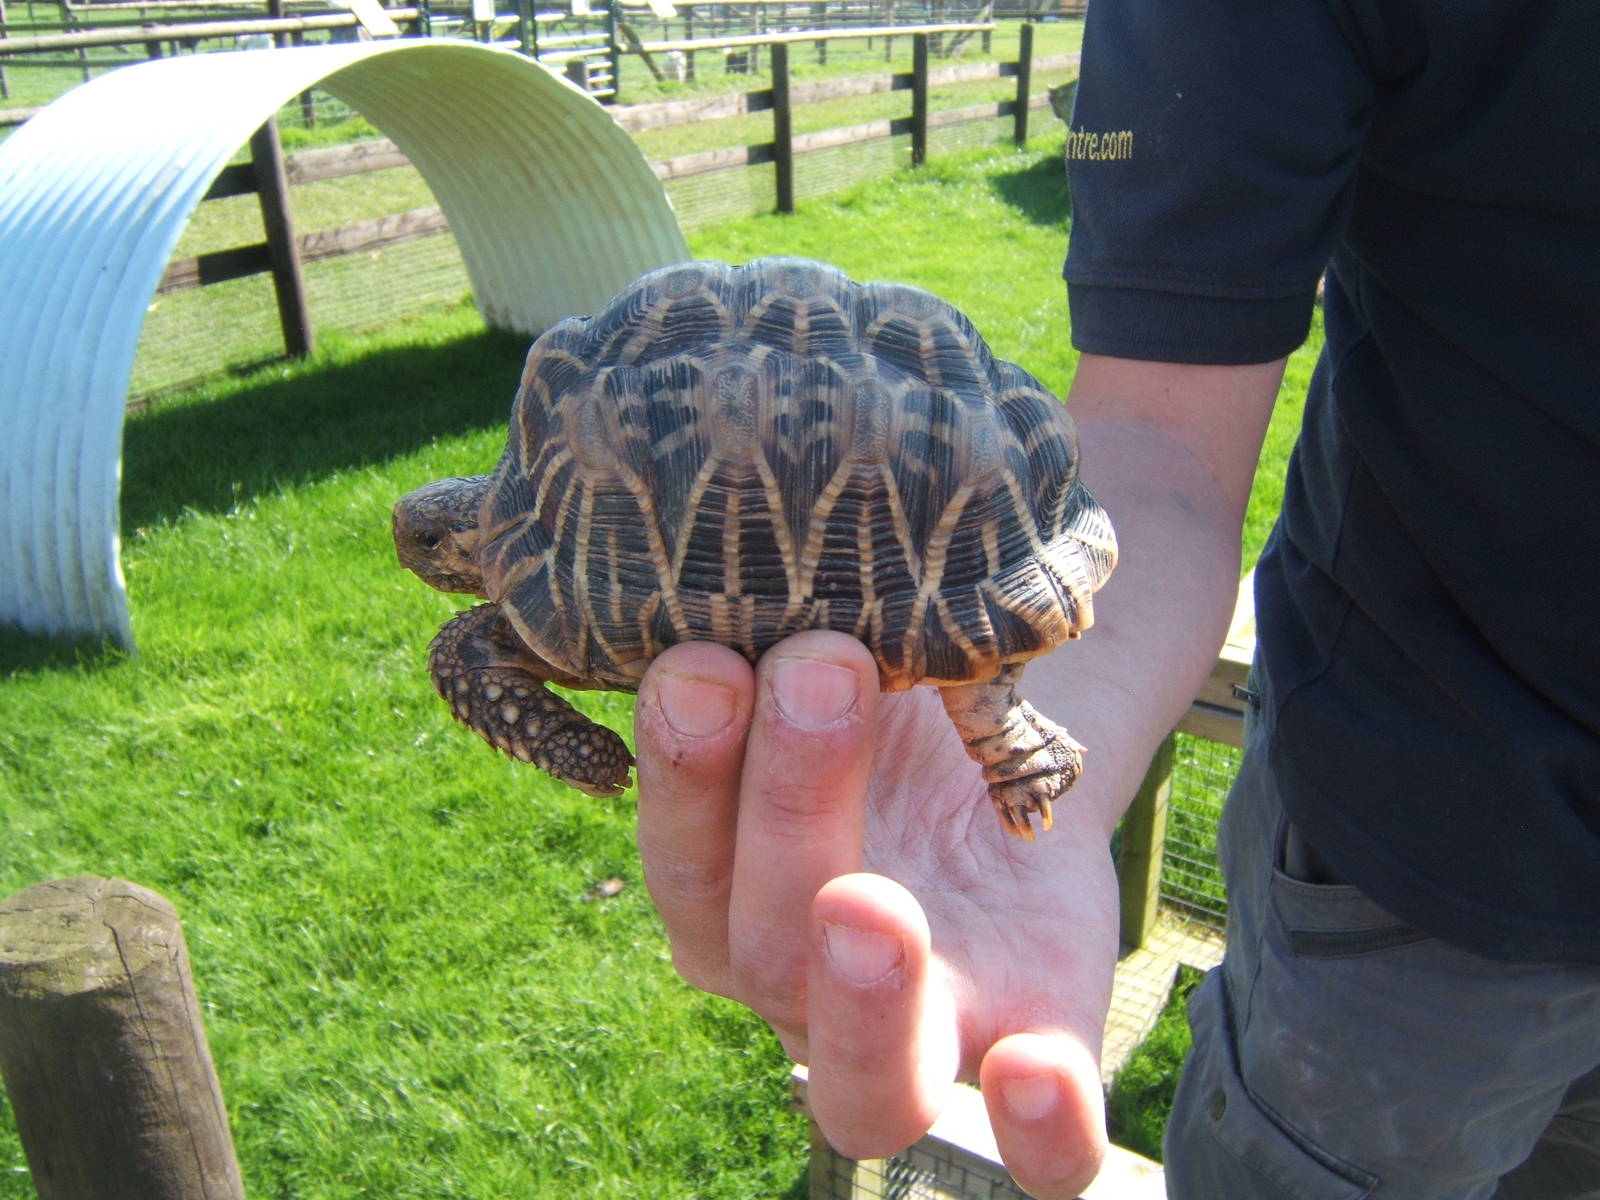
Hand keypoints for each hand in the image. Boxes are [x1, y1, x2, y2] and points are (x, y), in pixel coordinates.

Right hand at [633, 629, 1121, 1198]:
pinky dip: (1036, 1127)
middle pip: (764, 953)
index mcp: (727, 895)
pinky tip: (1038, 1074)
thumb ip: (770, 635)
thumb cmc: (882, 689)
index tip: (698, 661)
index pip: (684, 868)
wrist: (1007, 731)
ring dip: (861, 990)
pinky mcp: (1035, 1047)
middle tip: (815, 671)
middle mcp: (802, 980)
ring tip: (872, 900)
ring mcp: (920, 1033)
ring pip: (867, 1081)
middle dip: (779, 815)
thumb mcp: (831, 649)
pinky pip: (1036, 1149)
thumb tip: (715, 568)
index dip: (682, 781)